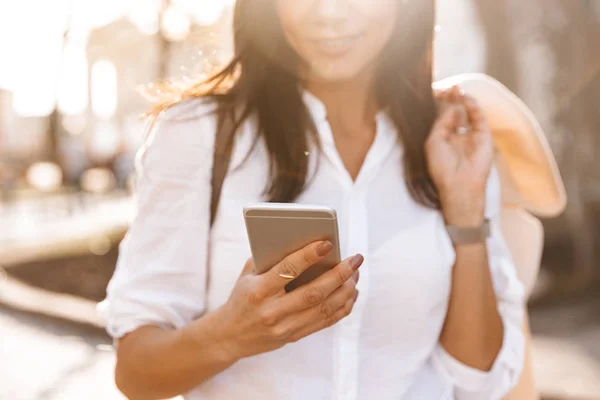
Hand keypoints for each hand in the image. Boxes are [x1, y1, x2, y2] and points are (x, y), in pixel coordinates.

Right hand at [212, 241, 362, 360]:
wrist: (229, 335)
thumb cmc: (242, 296)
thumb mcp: (248, 275)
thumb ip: (271, 259)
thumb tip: (304, 240)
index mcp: (258, 290)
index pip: (288, 270)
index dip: (309, 256)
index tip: (328, 243)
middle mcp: (272, 311)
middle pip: (314, 293)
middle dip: (339, 274)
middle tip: (356, 259)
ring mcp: (284, 327)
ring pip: (324, 309)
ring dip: (346, 290)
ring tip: (356, 274)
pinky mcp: (294, 336)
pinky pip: (325, 322)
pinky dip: (342, 307)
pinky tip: (351, 293)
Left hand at [427, 86, 493, 224]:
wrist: (459, 184)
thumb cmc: (442, 166)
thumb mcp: (435, 140)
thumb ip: (442, 121)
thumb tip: (451, 105)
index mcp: (443, 139)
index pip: (442, 116)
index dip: (440, 104)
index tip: (436, 90)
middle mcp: (457, 135)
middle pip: (455, 111)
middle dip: (451, 99)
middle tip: (449, 86)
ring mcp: (471, 135)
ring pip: (467, 112)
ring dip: (462, 99)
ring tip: (456, 88)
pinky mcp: (483, 136)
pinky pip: (478, 117)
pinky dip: (472, 106)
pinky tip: (465, 98)